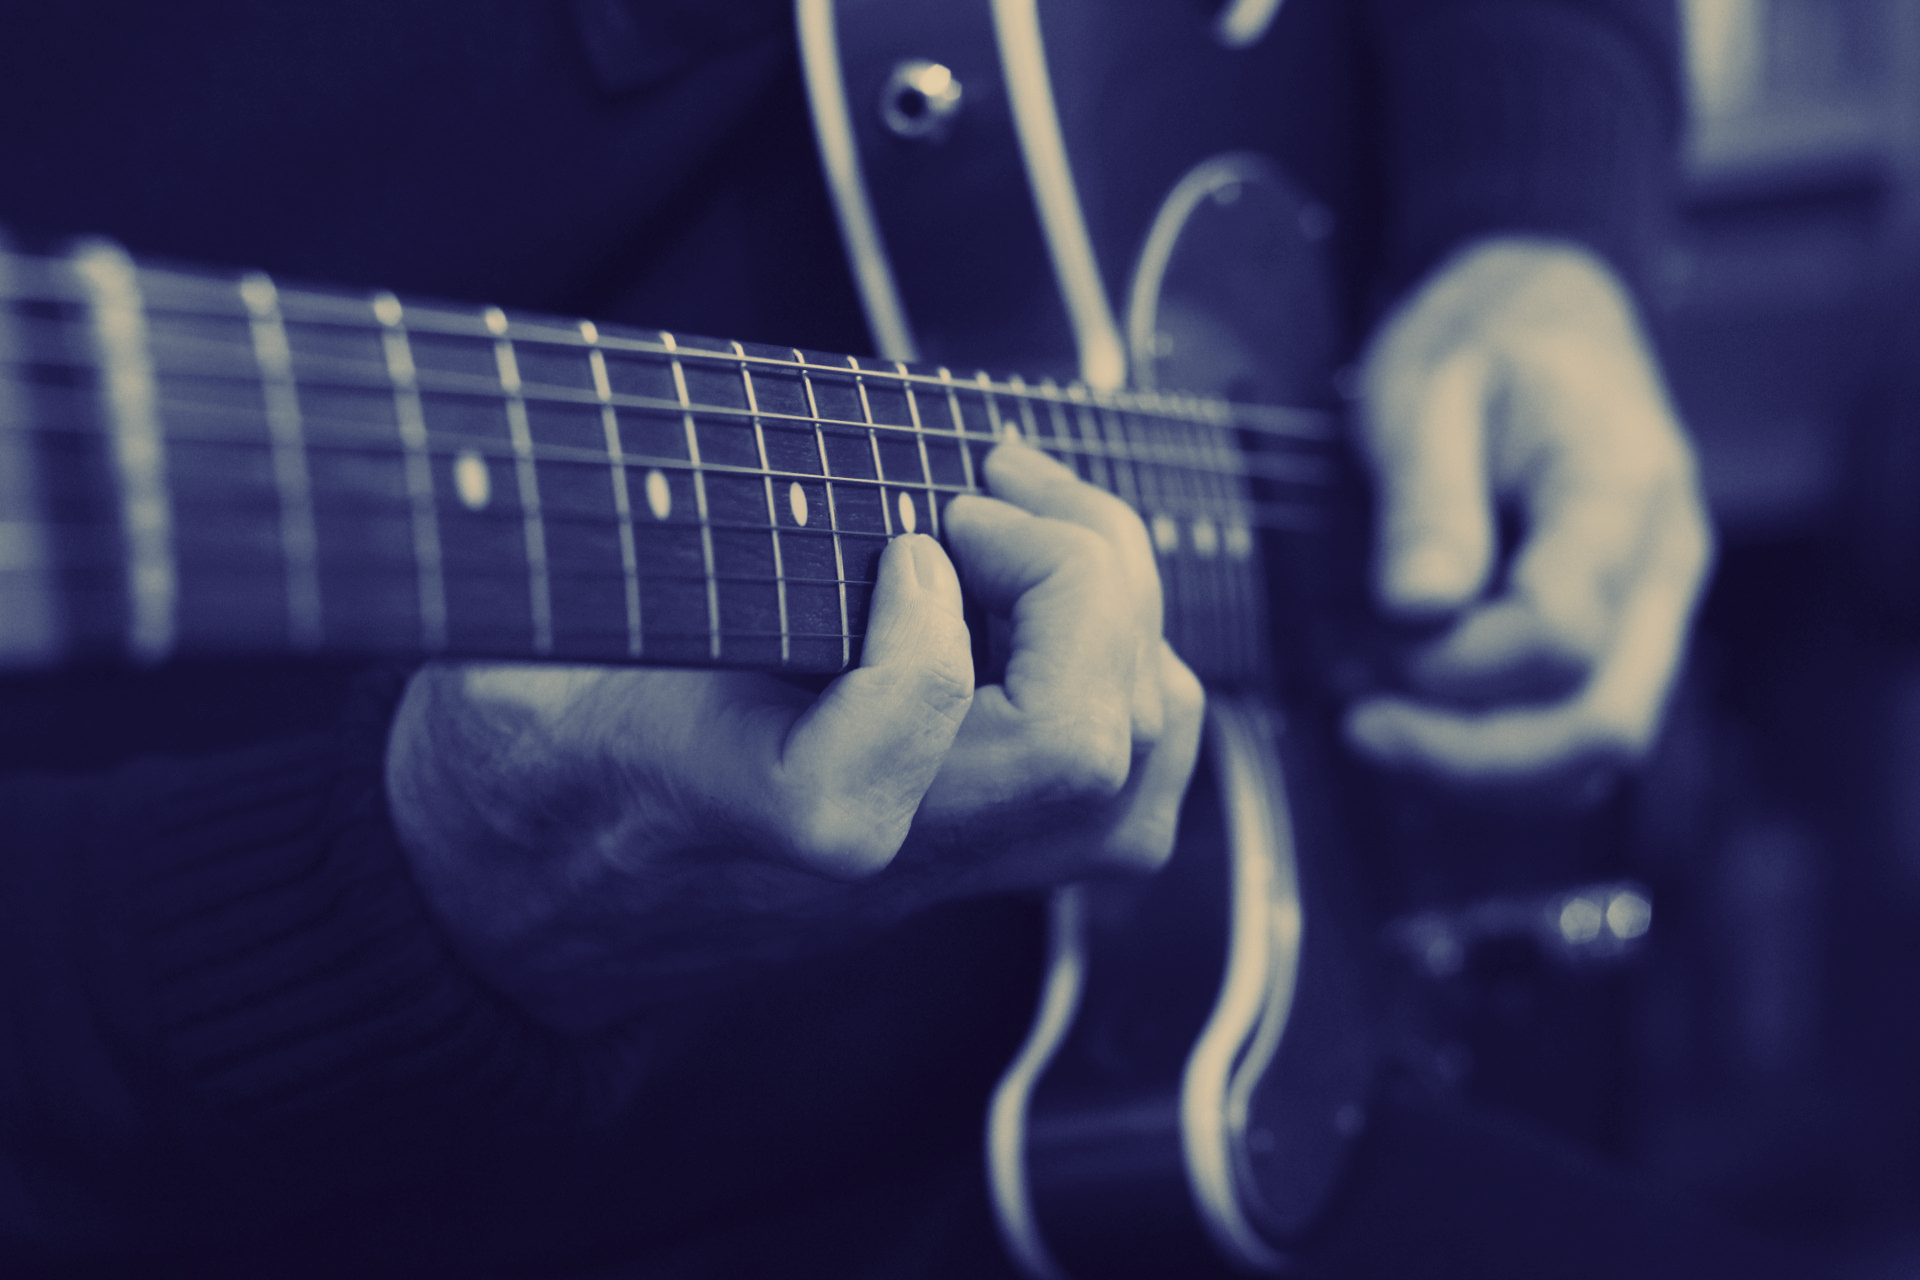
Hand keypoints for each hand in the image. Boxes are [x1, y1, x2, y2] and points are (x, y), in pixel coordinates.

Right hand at [384, 437, 1202, 1029]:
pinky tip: (1058, 597)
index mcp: (728, 814)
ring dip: (1121, 614)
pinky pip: (1128, 793)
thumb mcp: (516, 644)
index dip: (916, 633)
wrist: (529, 894)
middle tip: (992, 484)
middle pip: (1071, 765)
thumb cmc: (524, 750)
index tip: (896, 535)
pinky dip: (1141, 675)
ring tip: (1033, 518)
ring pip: (1128, 781)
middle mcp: (868, 863)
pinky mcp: (981, 849)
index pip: (863, 796)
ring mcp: (942, 865)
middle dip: (1077, 582)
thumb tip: (669, 438)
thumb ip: (595, 563)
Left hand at [1344, 237, 1711, 796]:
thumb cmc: (1480, 340)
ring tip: (1373, 730)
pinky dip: (1498, 758)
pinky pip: (1578, 739)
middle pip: (1601, 723)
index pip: (1559, 632)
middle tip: (1359, 728)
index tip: (1365, 642)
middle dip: (1467, 756)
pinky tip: (1417, 729)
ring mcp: (1656, 610)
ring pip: (1597, 753)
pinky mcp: (1622, 640)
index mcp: (1622, 489)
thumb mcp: (1425, 387)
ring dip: (1479, 772)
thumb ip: (1425, 500)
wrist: (1544, 313)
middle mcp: (1663, 565)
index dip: (1453, 667)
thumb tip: (1416, 610)